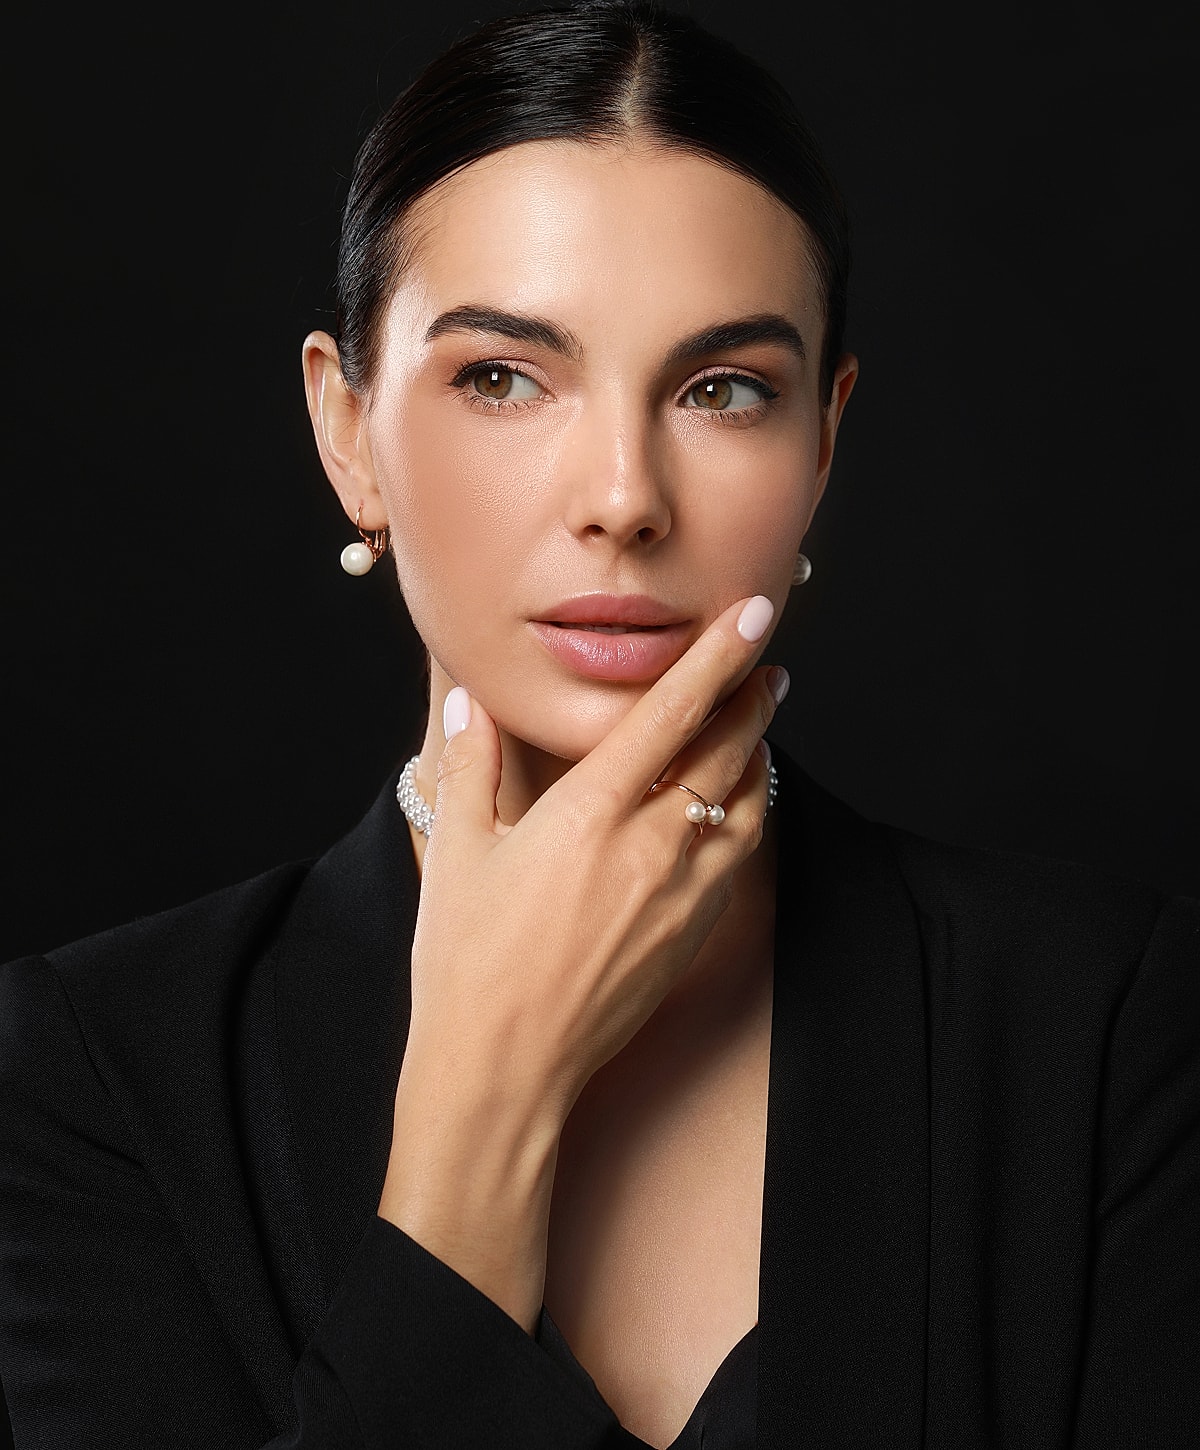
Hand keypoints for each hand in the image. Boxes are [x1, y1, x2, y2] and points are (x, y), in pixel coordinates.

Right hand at [379, 594, 782, 1327]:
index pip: (670, 714)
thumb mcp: (459, 853)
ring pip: (744, 803)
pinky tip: (738, 804)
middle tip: (767, 662)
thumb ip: (474, 767)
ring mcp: (679, 895)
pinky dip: (747, 814)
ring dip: (757, 754)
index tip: (752, 616)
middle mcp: (647, 847)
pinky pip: (738, 856)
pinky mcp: (692, 935)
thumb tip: (472, 705)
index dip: (717, 657)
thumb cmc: (467, 962)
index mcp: (586, 814)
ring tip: (761, 722)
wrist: (504, 1069)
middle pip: (724, 751)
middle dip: (752, 697)